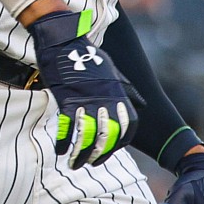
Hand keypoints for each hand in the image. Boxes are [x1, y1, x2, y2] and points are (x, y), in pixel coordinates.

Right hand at [27, 7, 135, 167]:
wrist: (64, 39)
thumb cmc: (87, 54)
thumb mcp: (112, 70)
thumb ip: (126, 89)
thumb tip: (143, 103)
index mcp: (118, 93)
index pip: (130, 125)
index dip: (122, 142)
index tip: (112, 151)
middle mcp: (106, 100)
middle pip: (109, 137)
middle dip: (100, 155)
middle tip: (91, 163)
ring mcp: (88, 101)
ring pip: (89, 138)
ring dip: (81, 155)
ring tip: (74, 163)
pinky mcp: (68, 101)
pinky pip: (69, 129)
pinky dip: (64, 143)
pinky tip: (61, 150)